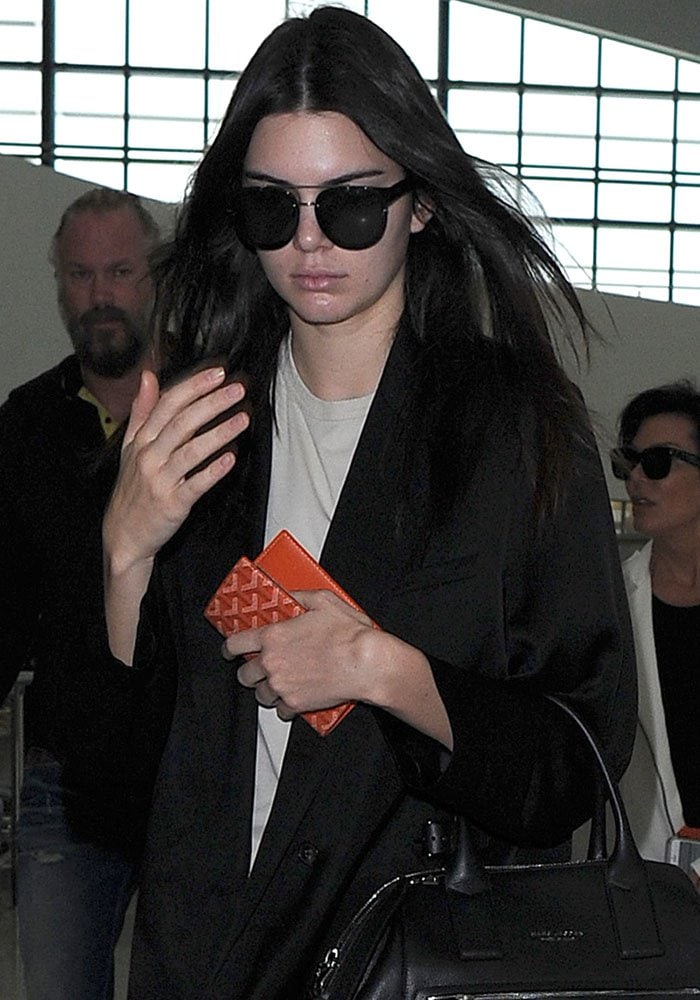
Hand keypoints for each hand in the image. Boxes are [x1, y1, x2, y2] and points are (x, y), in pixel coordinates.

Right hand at [104, 366, 249, 571]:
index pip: (167, 405)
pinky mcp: (172, 504)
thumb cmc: (133, 489)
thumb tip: (149, 376)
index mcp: (141, 441)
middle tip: (236, 389)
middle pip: (181, 423)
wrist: (123, 535)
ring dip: (218, 433)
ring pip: (190, 451)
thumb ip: (141, 411)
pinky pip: (195, 484)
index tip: (217, 373)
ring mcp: (160, 481)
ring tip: (242, 418)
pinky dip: (213, 470)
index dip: (193, 386)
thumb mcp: (130, 447)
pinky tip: (231, 458)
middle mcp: (149, 457)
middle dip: (211, 403)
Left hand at [228, 590, 373, 719]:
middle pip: (245, 674)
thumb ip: (299, 596)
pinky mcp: (295, 704)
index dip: (230, 649)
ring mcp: (282, 686)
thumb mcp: (323, 601)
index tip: (231, 651)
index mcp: (273, 636)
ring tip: (282, 682)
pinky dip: (286, 705)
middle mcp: (272, 663)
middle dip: (251, 671)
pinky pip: (280, 710)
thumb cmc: (348, 634)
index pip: (235, 644)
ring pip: (261, 694)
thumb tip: (289, 594)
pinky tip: (296, 695)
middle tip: (263, 668)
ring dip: (268, 689)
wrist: (366, 663)